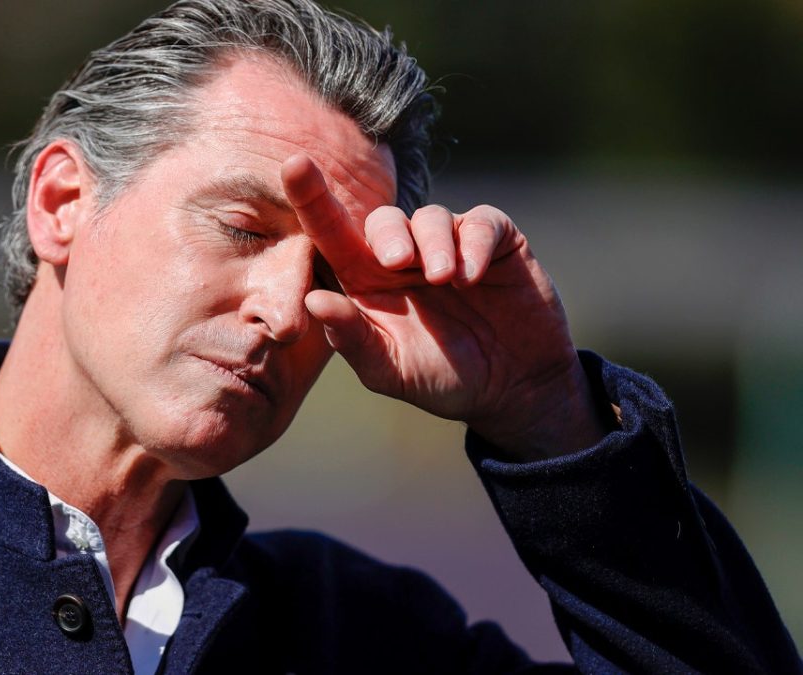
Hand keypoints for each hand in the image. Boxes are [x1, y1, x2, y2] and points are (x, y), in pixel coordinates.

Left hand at [281, 154, 609, 458]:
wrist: (513, 389)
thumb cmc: (440, 379)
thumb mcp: (391, 370)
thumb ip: (352, 339)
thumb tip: (312, 300)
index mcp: (365, 281)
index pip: (330, 234)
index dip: (312, 198)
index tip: (293, 163)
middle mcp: (403, 256)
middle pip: (382, 219)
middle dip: (387, 234)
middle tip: (396, 263)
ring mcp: (448, 244)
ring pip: (430, 217)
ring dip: (433, 243)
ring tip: (444, 280)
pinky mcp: (493, 241)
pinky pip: (480, 222)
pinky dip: (473, 244)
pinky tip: (472, 277)